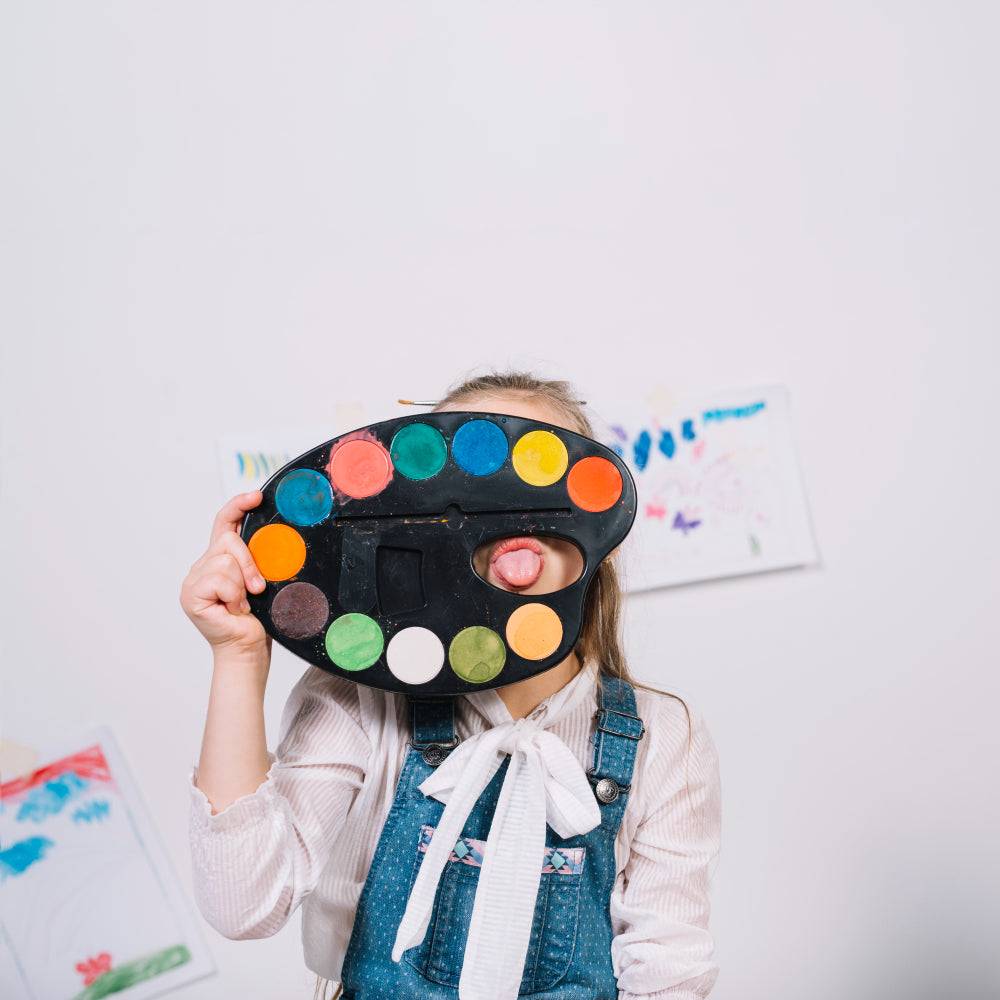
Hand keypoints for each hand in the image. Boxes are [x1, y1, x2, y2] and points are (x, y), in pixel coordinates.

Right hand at [180, 491, 270, 655]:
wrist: (248, 650)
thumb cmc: (259, 618)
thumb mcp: (261, 580)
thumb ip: (257, 558)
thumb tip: (269, 537)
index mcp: (220, 559)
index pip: (224, 522)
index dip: (238, 505)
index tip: (256, 495)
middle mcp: (203, 566)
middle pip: (229, 539)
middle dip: (250, 562)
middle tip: (257, 588)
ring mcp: (193, 580)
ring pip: (226, 560)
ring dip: (243, 583)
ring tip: (243, 604)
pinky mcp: (190, 594)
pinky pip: (220, 579)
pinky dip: (234, 596)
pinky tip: (233, 610)